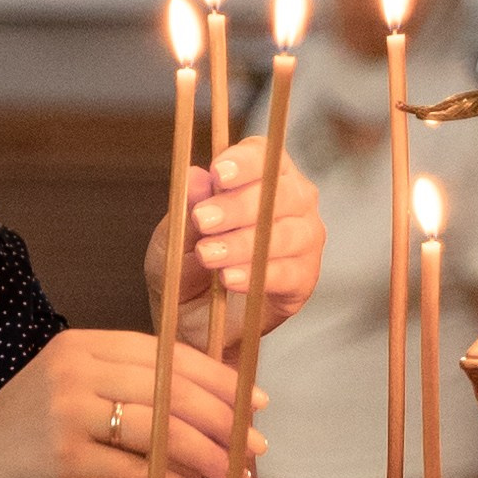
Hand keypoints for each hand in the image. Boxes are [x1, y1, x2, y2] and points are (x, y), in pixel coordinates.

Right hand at [0, 328, 261, 477]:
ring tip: (234, 474)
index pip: (164, 353)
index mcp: (80, 345)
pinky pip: (134, 469)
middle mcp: (73, 368)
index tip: (254, 400)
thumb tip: (196, 406)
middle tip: (256, 442)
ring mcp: (65, 411)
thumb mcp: (66, 395)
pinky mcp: (62, 458)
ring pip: (159, 427)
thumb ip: (119, 389)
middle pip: (169, 387)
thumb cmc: (17, 444)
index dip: (216, 378)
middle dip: (222, 417)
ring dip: (206, 453)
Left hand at [145, 142, 324, 350]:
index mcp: (260, 175)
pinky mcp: (304, 278)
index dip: (245, 161)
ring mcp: (304, 239)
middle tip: (203, 220)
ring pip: (287, 232)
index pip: (263, 154)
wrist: (192, 323)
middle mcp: (291, 200)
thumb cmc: (185, 268)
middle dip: (239, 205)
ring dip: (245, 243)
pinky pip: (291, 272)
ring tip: (209, 255)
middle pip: (279, 191)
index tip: (219, 173)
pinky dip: (259, 275)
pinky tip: (230, 279)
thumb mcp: (173, 239)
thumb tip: (196, 177)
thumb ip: (187, 210)